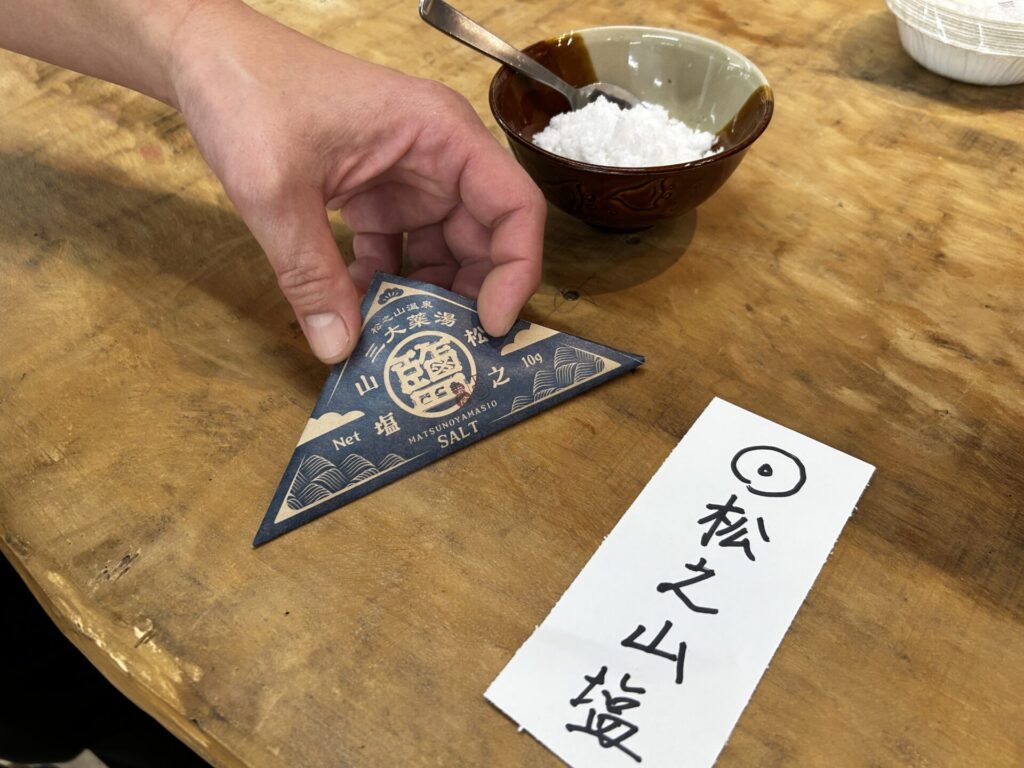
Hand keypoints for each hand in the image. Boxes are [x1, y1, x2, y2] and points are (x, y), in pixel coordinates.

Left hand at [169, 2, 545, 362]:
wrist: (205, 60)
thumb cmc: (250, 92)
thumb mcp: (277, 191)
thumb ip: (311, 275)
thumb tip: (337, 349)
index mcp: (440, 136)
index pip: (515, 207)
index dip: (516, 271)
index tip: (490, 325)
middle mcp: (438, 158)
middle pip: (483, 241)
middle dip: (466, 298)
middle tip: (442, 351)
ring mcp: (408, 178)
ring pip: (442, 253)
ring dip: (422, 299)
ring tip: (397, 343)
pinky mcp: (377, 196)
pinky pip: (398, 252)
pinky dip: (382, 285)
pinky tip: (352, 313)